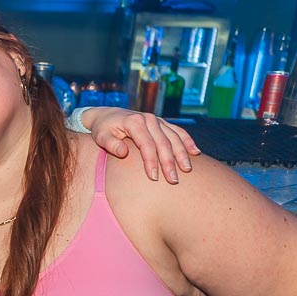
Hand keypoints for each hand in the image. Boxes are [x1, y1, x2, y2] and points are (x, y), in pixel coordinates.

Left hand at [80, 107, 199, 183]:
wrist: (106, 115)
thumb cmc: (103, 129)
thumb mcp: (100, 136)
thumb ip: (110, 144)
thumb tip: (123, 153)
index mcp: (134, 122)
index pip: (147, 144)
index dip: (151, 161)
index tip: (154, 177)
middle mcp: (148, 119)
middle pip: (163, 143)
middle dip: (169, 162)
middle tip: (174, 180)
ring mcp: (157, 120)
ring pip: (174, 137)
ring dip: (182, 154)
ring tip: (187, 170)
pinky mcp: (161, 123)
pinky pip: (178, 131)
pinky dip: (187, 141)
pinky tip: (195, 152)